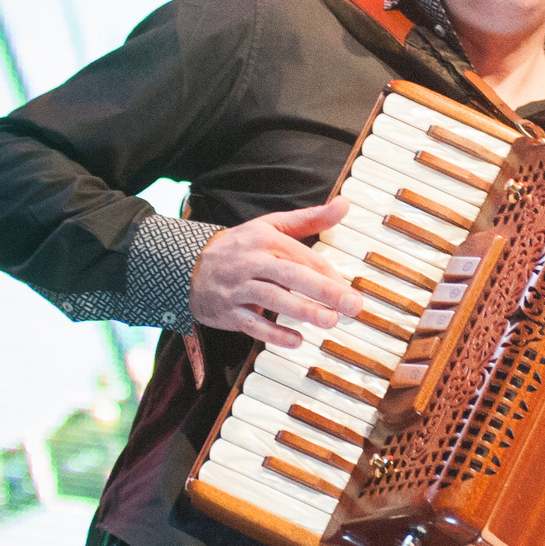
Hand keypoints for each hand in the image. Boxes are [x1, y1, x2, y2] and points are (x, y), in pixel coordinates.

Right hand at [187, 196, 363, 346]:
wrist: (191, 267)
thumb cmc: (242, 247)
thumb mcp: (272, 226)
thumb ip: (310, 218)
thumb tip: (344, 204)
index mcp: (266, 240)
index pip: (303, 257)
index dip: (329, 275)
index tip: (350, 291)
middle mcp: (252, 262)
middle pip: (291, 276)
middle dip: (324, 291)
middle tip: (352, 306)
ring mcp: (238, 287)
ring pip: (272, 299)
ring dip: (302, 312)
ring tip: (329, 321)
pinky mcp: (228, 311)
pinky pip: (252, 324)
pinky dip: (273, 334)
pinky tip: (297, 341)